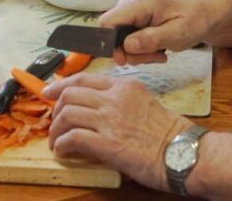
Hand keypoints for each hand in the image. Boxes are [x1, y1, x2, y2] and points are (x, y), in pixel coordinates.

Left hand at [43, 73, 190, 190]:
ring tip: (56, 140)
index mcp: (124, 86)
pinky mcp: (107, 144)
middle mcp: (114, 99)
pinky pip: (73, 138)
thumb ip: (120, 99)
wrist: (182, 152)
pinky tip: (63, 151)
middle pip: (70, 94)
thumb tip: (98, 108)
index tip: (50, 91)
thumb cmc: (168, 133)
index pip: (84, 78)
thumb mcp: (144, 101)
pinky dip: (62, 144)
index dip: (61, 84)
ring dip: (56, 129)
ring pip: (67, 114)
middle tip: (53, 121)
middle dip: (56, 108)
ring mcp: (110, 120)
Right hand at [98, 0, 212, 64]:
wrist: (202, 13)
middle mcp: (129, 3)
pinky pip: (126, 38)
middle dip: (129, 52)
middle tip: (153, 57)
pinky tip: (157, 49)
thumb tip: (127, 45)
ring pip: (119, 39)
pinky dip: (140, 49)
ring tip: (159, 53)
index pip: (107, 22)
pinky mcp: (132, 18)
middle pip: (112, 34)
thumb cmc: (194, 20)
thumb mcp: (178, 33)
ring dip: (137, 53)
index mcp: (138, 3)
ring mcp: (130, 10)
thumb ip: (152, 39)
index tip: (126, 59)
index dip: (110, 44)